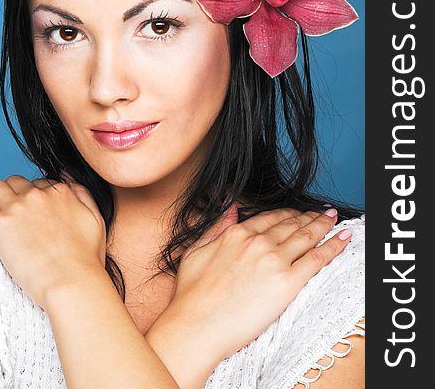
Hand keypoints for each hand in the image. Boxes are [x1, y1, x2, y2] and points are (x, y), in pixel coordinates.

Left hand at [0, 175, 106, 309]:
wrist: (72, 281)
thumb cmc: (86, 258)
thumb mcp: (95, 218)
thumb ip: (83, 193)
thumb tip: (68, 177)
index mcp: (61, 192)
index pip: (41, 183)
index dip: (34, 194)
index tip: (30, 205)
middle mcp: (38, 195)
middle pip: (17, 182)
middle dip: (12, 191)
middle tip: (8, 206)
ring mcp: (18, 208)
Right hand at [161, 205, 349, 363]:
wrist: (196, 325)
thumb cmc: (192, 294)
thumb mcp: (196, 250)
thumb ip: (216, 227)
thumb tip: (230, 209)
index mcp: (237, 233)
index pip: (271, 218)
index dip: (288, 214)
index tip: (297, 213)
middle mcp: (258, 242)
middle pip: (292, 224)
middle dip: (310, 217)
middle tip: (323, 214)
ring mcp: (274, 260)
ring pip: (307, 236)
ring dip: (323, 226)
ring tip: (334, 221)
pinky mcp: (287, 282)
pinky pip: (317, 259)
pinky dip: (333, 246)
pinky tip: (343, 239)